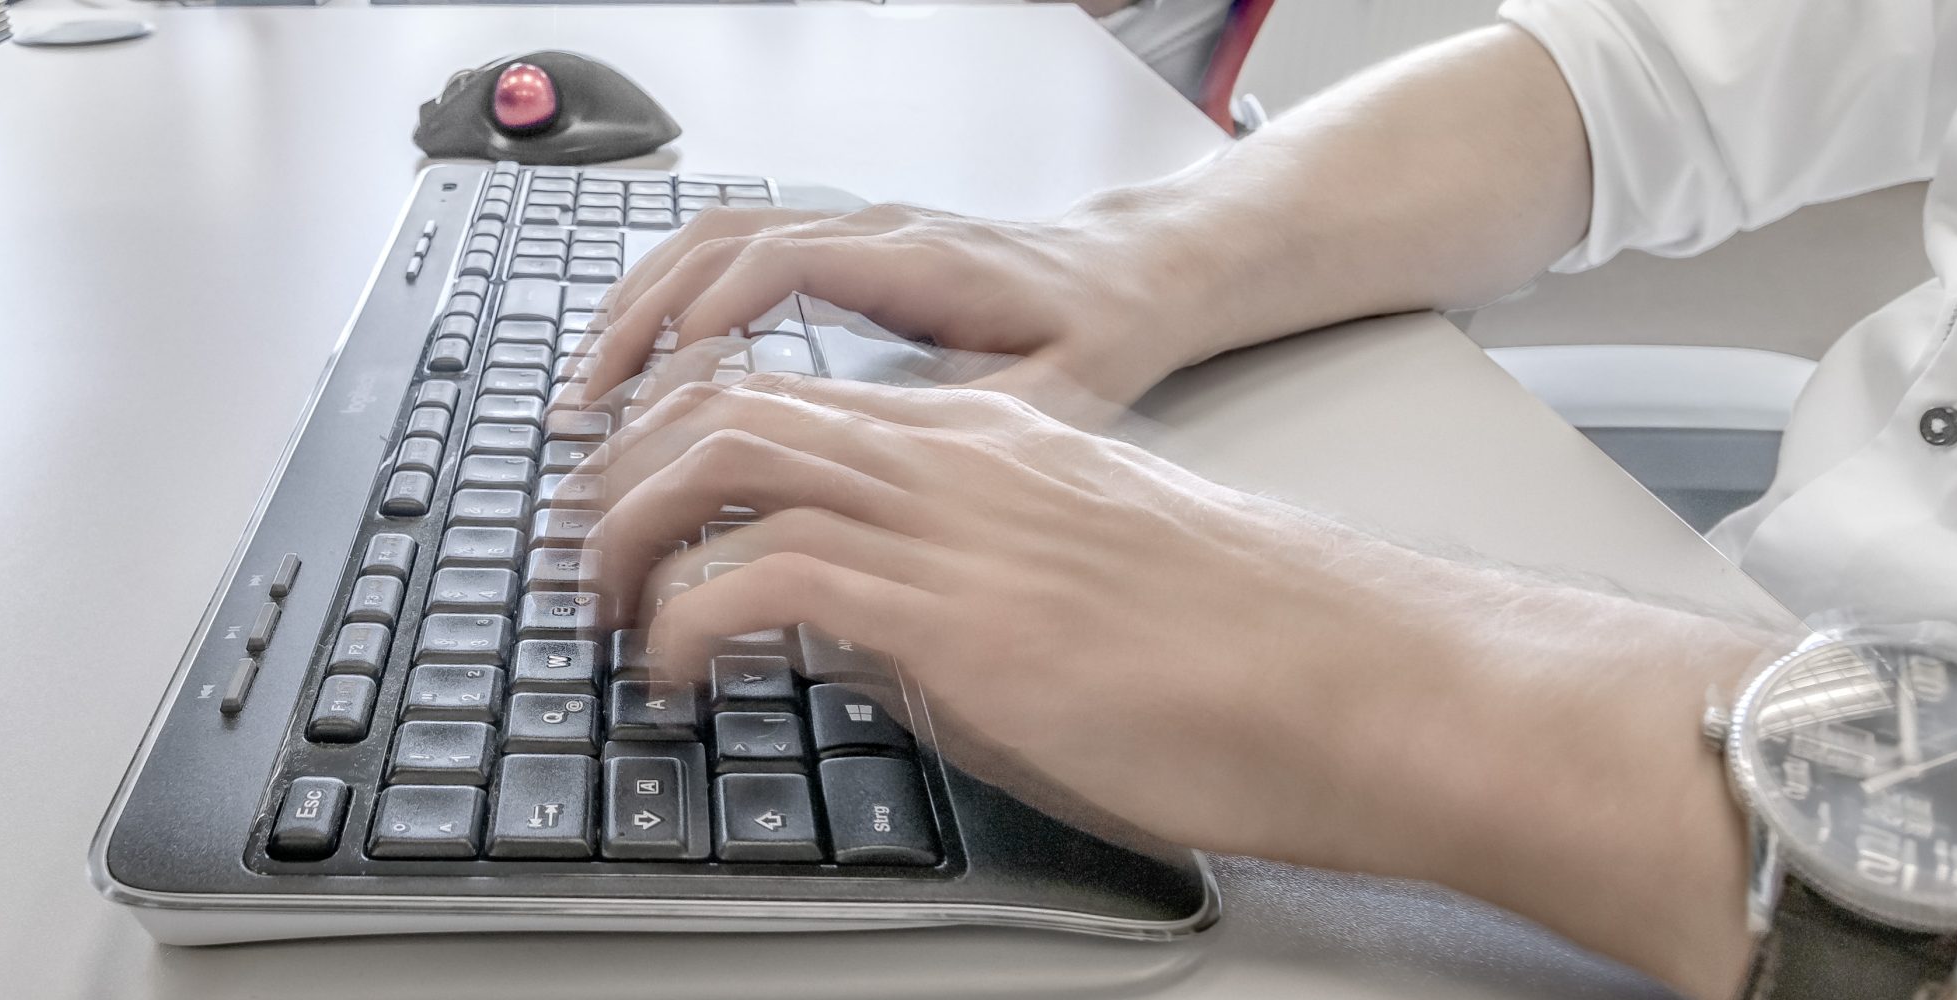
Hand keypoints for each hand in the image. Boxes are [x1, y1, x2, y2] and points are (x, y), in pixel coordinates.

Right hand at [573, 203, 1218, 416]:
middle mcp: (865, 234)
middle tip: (585, 408)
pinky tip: (639, 359)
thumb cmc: (1098, 331)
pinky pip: (726, 251)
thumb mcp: (1053, 394)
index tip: (654, 401)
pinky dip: (667, 298)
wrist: (1135, 270)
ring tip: (587, 388)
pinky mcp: (838, 250)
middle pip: (713, 247)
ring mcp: (846, 233)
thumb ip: (964, 432)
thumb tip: (874, 487)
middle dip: (636, 324)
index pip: (771, 269)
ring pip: (707, 242)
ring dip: (637, 309)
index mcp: (911, 263)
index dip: (702, 328)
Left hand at [574, 374, 1764, 870]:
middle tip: (584, 554)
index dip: (678, 441)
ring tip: (607, 612)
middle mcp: (957, 458)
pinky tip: (674, 671)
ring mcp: (956, 526)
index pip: (788, 398)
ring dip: (635, 536)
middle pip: (730, 406)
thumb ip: (950, 598)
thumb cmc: (1257, 661)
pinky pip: (766, 578)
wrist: (1372, 684)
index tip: (627, 505)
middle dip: (625, 475)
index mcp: (990, 443)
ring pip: (728, 461)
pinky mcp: (959, 612)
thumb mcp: (1071, 601)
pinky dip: (687, 619)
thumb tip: (848, 641)